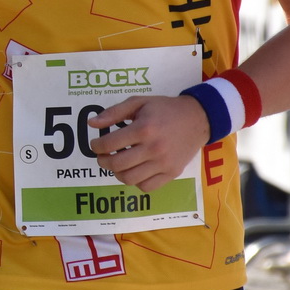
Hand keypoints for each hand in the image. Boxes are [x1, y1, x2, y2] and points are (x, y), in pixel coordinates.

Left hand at [87, 94, 207, 191]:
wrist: (198, 118)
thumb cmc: (165, 109)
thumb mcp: (139, 102)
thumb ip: (114, 112)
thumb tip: (91, 124)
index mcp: (144, 129)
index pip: (109, 144)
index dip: (96, 146)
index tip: (95, 144)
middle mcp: (154, 148)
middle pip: (117, 164)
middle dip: (103, 161)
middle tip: (102, 156)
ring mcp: (164, 163)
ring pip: (130, 179)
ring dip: (117, 173)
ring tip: (118, 163)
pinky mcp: (172, 173)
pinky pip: (146, 187)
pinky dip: (135, 182)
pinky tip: (134, 170)